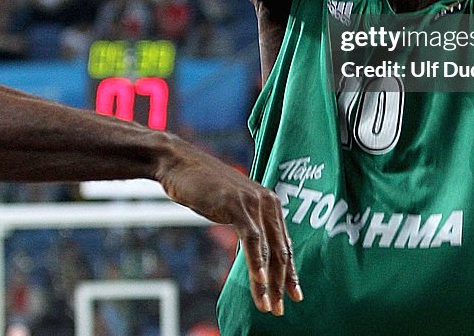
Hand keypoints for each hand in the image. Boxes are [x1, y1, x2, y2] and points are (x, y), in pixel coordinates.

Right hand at [156, 136, 301, 314]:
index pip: (283, 244)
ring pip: (267, 249)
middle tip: (281, 310)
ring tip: (269, 305)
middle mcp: (267, 201)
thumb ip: (247, 224)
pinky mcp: (237, 205)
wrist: (179, 164)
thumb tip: (255, 251)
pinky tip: (258, 280)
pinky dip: (256, 261)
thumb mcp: (230, 207)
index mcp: (269, 202)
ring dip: (269, 281)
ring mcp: (253, 202)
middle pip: (280, 250)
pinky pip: (251, 238)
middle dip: (282, 283)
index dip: (289, 272)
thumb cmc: (202, 187)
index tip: (294, 295)